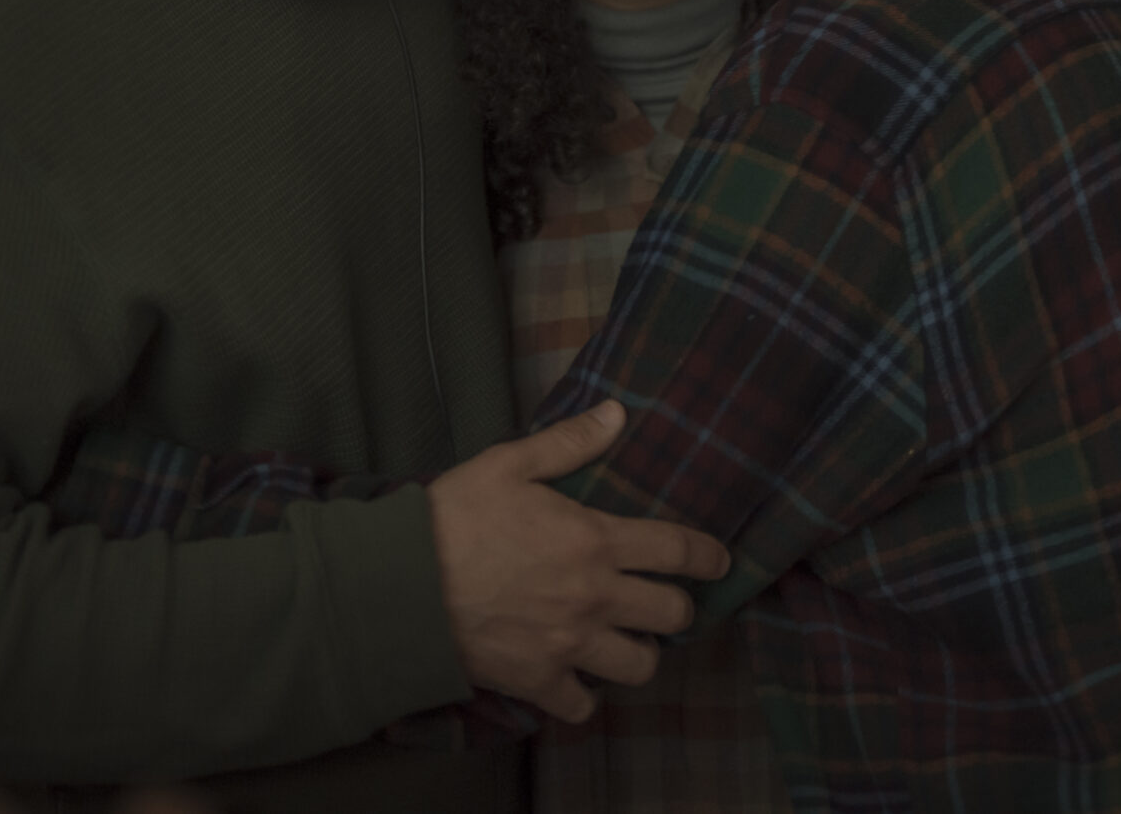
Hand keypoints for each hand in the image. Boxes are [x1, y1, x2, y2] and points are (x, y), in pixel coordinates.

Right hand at [427, 400, 732, 723]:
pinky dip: (586, 695)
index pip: (677, 550)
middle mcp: (594, 597)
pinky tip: (577, 676)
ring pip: (641, 666)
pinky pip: (584, 705)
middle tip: (662, 601)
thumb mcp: (509, 464)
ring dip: (639, 653)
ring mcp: (569, 645)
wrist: (401, 585)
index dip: (708, 556)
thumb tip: (618, 414)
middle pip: (673, 615)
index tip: (719, 561)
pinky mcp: (538, 681)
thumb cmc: (454, 517)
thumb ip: (570, 442)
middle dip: (677, 607)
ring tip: (625, 641)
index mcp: (595, 540)